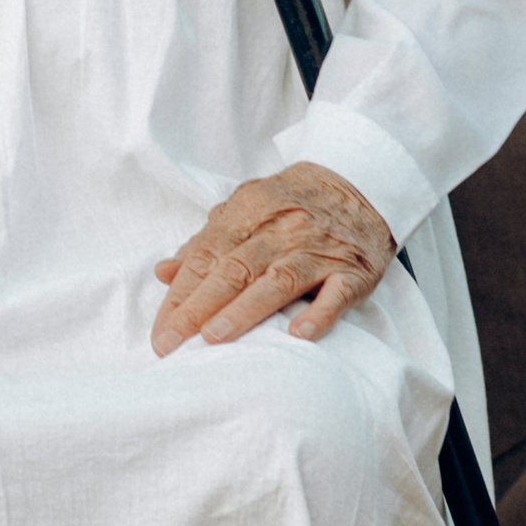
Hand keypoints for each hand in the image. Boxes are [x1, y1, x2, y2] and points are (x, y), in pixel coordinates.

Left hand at [150, 163, 391, 355]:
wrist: (365, 183)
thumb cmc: (295, 204)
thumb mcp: (248, 209)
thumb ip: (207, 240)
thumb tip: (164, 272)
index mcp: (251, 210)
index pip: (207, 254)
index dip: (180, 293)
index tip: (160, 331)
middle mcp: (283, 229)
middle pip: (234, 269)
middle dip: (198, 307)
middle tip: (172, 342)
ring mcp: (320, 250)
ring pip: (277, 281)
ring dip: (245, 310)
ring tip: (215, 337)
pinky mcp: (355, 271)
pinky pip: (337, 293)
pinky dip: (318, 313)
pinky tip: (298, 334)